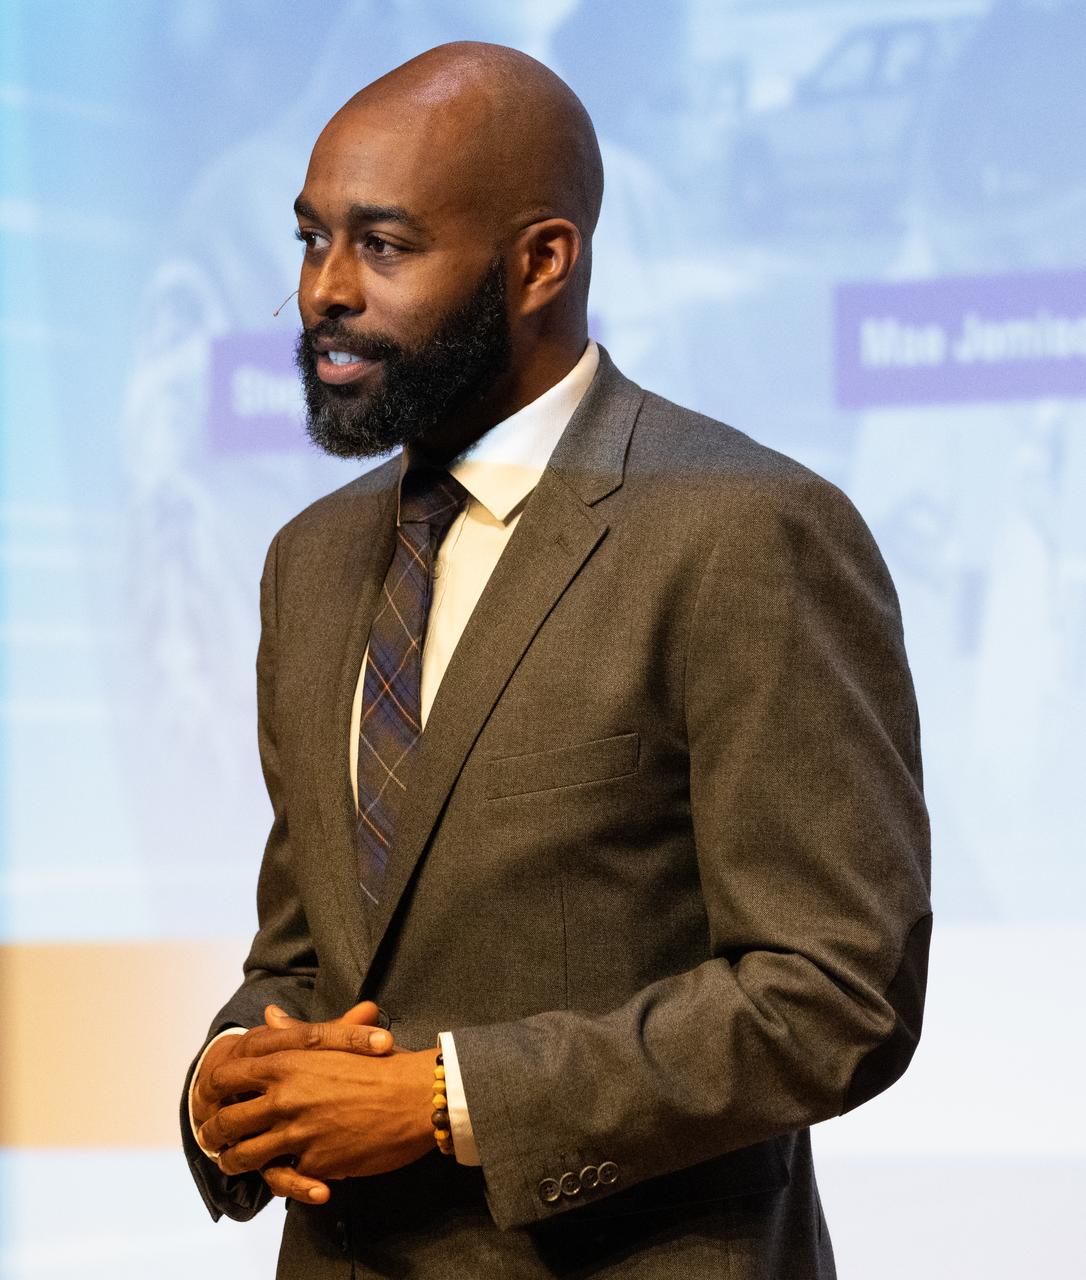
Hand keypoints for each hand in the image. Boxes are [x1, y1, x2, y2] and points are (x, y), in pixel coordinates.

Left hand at [193, 1001, 395, 1202]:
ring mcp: (298, 1132)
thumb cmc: (382, 1062)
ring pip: (244, 1157)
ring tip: (234, 1163)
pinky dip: (279, 1179)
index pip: (226, 1077)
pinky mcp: (315, 1163)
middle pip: (226, 1122)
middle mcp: (284, 1097)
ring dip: (235, 1163)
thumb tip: (268, 1015)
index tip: (216, 1099)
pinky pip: (283, 1177)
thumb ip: (296, 1032)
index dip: (214, 1090)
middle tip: (215, 1139)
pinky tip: (279, 1176)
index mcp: (286, 1062)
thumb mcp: (336, 1040)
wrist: (417, 1096)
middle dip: (214, 1134)